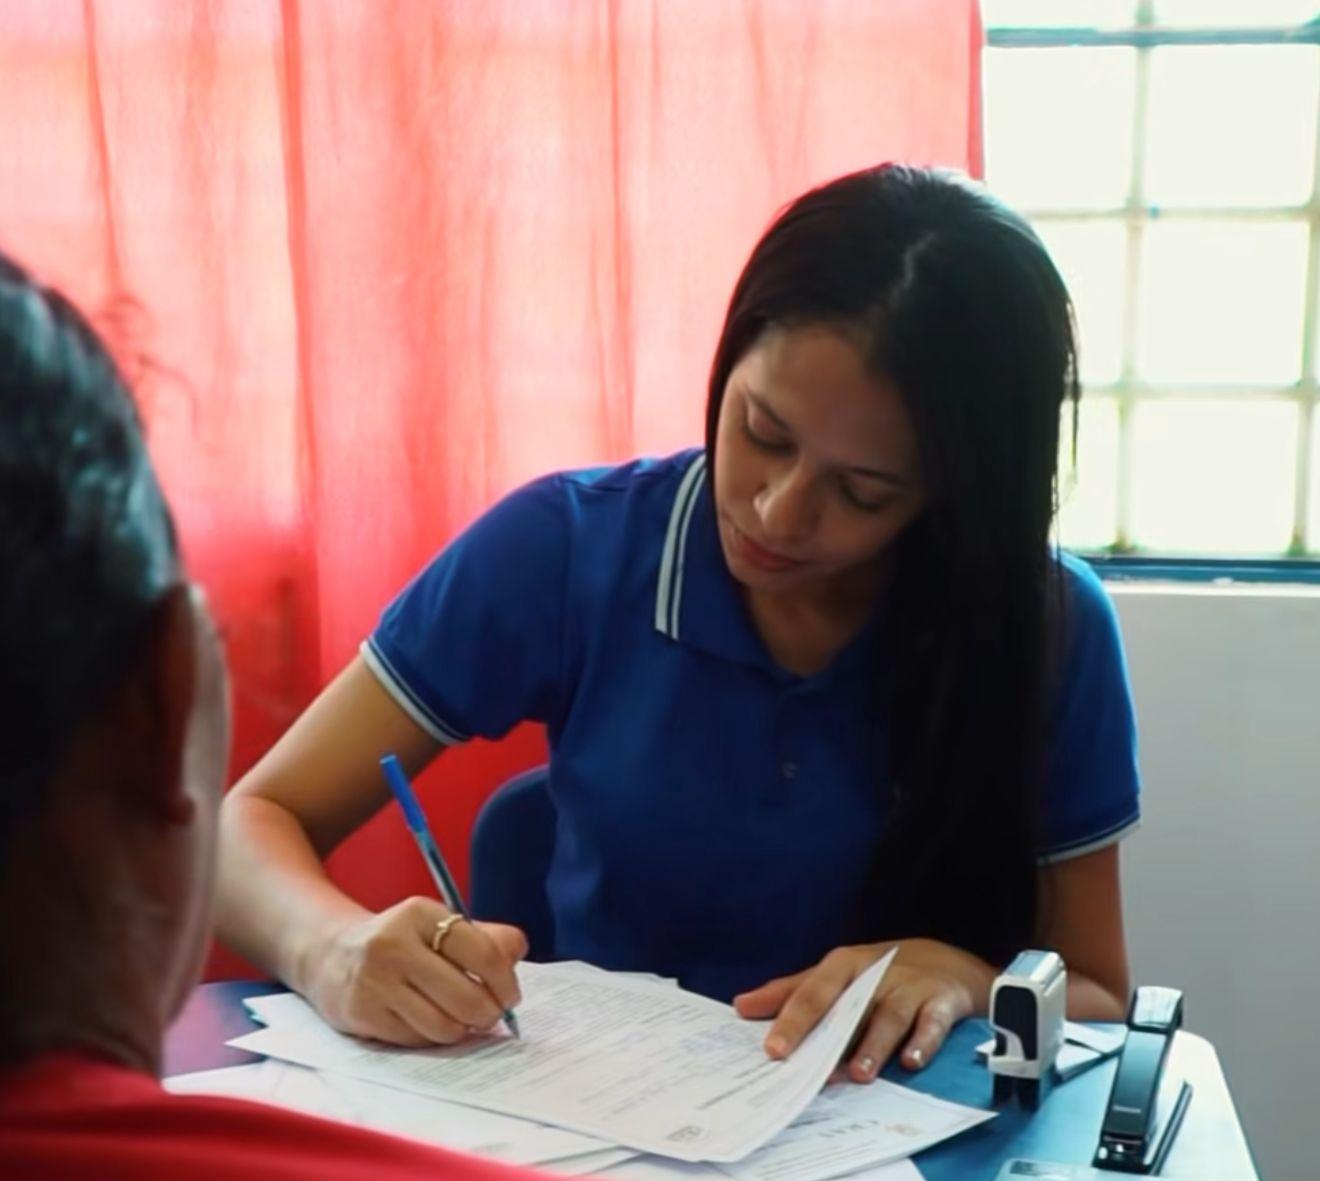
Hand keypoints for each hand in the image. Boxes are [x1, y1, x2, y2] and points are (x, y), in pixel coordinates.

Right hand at [301, 896, 526, 1046]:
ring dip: (463, 1030)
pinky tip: (432, 1023)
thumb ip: (484, 936)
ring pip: (443, 1025)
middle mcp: (394, 944)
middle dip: (488, 1013)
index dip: (506, 981)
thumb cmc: (401, 942)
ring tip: (464, 1020)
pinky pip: (417, 1040)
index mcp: (420, 914)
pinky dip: (434, 1038)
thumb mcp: (438, 926)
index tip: (511, 996)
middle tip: (492, 1015)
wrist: (331, 954)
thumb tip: (517, 952)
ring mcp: (374, 981)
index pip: (482, 953)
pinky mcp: (361, 1013)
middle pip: (466, 997)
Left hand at [733, 938, 995, 1081]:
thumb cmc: (878, 974)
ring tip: (859, 1074)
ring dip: (875, 1045)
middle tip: (810, 1069)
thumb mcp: (834, 975)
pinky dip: (924, 1042)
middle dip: (830, 1035)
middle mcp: (875, 973)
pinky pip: (933, 1023)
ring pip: (891, 1016)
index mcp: (844, 965)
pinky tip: (911, 1062)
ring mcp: (910, 987)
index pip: (813, 992)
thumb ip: (790, 991)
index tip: (773, 1050)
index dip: (792, 1021)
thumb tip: (741, 1006)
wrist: (946, 961)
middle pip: (850, 1003)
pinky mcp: (941, 1003)